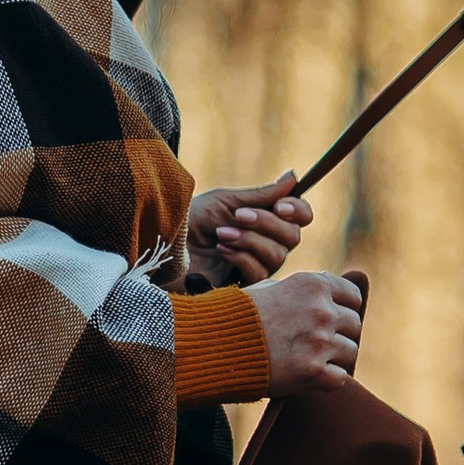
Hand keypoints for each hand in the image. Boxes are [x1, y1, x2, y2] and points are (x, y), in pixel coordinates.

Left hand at [185, 176, 309, 285]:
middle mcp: (265, 243)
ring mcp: (255, 265)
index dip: (298, 210)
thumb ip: (261, 195)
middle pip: (292, 236)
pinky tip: (220, 250)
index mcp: (264, 219)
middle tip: (238, 216)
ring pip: (277, 255)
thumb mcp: (226, 201)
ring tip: (222, 233)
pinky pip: (260, 272)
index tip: (281, 206)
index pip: (300, 217)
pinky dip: (241, 257)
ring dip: (250, 240)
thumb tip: (293, 178)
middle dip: (267, 223)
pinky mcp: (244, 286)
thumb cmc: (190, 219)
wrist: (163, 244)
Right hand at [248, 265, 366, 392]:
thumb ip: (301, 288)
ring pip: (349, 352)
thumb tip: (329, 280)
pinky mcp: (312, 371)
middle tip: (315, 342)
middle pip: (354, 324)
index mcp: (312, 285)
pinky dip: (326, 380)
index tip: (331, 317)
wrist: (212, 345)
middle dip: (338, 334)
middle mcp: (321, 310)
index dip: (343, 308)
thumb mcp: (268, 288)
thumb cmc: (237, 316)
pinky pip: (339, 378)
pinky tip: (306, 375)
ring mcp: (319, 342)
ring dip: (332, 358)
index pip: (352, 296)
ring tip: (307, 358)